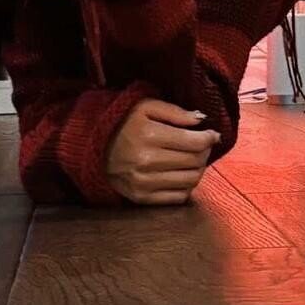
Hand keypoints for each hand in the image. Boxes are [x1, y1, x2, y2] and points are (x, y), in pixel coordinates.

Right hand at [106, 99, 220, 205]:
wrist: (93, 148)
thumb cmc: (122, 122)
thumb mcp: (145, 106)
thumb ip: (175, 112)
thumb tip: (201, 120)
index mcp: (149, 136)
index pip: (194, 142)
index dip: (209, 137)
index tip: (212, 133)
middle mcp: (147, 162)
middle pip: (195, 161)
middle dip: (206, 151)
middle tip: (204, 144)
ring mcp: (144, 183)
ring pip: (190, 180)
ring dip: (199, 168)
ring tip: (195, 158)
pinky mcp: (142, 198)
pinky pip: (178, 198)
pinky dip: (187, 186)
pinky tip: (183, 173)